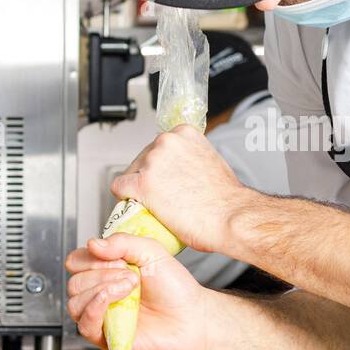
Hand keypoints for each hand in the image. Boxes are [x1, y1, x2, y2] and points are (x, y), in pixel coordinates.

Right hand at [65, 233, 210, 349]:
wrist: (193, 318)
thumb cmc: (175, 288)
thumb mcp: (151, 252)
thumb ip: (122, 242)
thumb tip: (92, 243)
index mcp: (106, 272)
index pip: (76, 261)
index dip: (92, 257)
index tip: (121, 259)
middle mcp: (100, 294)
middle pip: (75, 281)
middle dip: (102, 273)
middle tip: (132, 277)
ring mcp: (101, 316)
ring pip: (74, 302)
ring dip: (101, 289)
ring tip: (130, 288)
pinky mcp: (105, 337)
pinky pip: (84, 324)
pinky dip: (94, 307)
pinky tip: (113, 298)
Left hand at [111, 125, 251, 252]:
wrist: (230, 216)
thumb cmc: (226, 198)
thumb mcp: (211, 161)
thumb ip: (191, 158)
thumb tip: (179, 168)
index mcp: (184, 133)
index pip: (157, 146)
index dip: (159, 166)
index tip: (165, 178)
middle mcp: (166, 141)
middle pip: (142, 159)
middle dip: (148, 177)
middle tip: (163, 195)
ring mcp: (153, 161)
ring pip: (130, 173)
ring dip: (138, 189)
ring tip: (156, 204)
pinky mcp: (142, 183)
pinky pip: (119, 188)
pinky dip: (125, 199)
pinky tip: (138, 206)